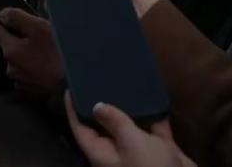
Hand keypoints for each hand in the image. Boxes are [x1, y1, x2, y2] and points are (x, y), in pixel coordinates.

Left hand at [0, 8, 63, 96]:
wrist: (77, 84)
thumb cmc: (59, 54)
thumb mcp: (38, 27)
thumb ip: (17, 17)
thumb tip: (3, 15)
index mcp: (10, 51)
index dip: (8, 22)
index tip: (20, 20)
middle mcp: (11, 68)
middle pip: (11, 47)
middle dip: (21, 40)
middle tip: (41, 38)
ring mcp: (22, 82)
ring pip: (21, 61)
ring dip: (29, 55)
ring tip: (48, 53)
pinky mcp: (34, 92)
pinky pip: (31, 74)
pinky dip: (36, 69)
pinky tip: (49, 66)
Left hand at [66, 93, 194, 166]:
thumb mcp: (131, 142)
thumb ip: (115, 122)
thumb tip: (97, 106)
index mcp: (102, 153)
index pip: (80, 129)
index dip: (74, 109)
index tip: (71, 88)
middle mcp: (117, 152)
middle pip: (104, 126)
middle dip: (101, 104)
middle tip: (97, 79)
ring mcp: (138, 151)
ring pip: (130, 126)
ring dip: (129, 107)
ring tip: (122, 82)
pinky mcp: (160, 150)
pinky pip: (154, 128)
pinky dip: (155, 114)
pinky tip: (154, 94)